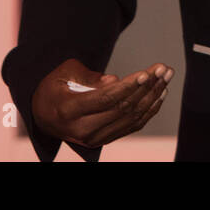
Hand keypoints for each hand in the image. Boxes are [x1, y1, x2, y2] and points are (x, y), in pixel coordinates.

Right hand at [31, 58, 172, 148]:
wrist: (42, 116)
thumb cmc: (54, 88)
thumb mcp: (64, 73)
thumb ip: (89, 76)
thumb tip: (115, 81)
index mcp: (69, 111)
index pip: (105, 99)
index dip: (129, 86)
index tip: (147, 72)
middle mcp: (82, 129)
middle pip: (122, 108)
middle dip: (147, 87)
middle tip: (164, 68)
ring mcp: (94, 138)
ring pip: (131, 118)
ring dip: (153, 96)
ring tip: (166, 76)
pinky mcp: (103, 141)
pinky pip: (132, 126)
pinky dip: (149, 110)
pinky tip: (160, 93)